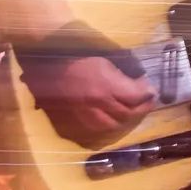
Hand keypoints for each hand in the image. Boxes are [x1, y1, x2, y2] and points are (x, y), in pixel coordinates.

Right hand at [20, 55, 155, 146]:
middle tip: (146, 101)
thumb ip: (122, 73)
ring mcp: (84, 119)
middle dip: (141, 107)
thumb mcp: (102, 59)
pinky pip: (96, 135)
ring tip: (133, 113)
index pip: (137, 96)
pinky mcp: (73, 127)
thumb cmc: (72, 54)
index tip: (149, 88)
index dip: (146, 93)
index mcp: (106, 87)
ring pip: (115, 128)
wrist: (41, 63)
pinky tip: (113, 123)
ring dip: (128, 121)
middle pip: (128, 114)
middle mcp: (98, 107)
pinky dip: (108, 130)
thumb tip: (138, 84)